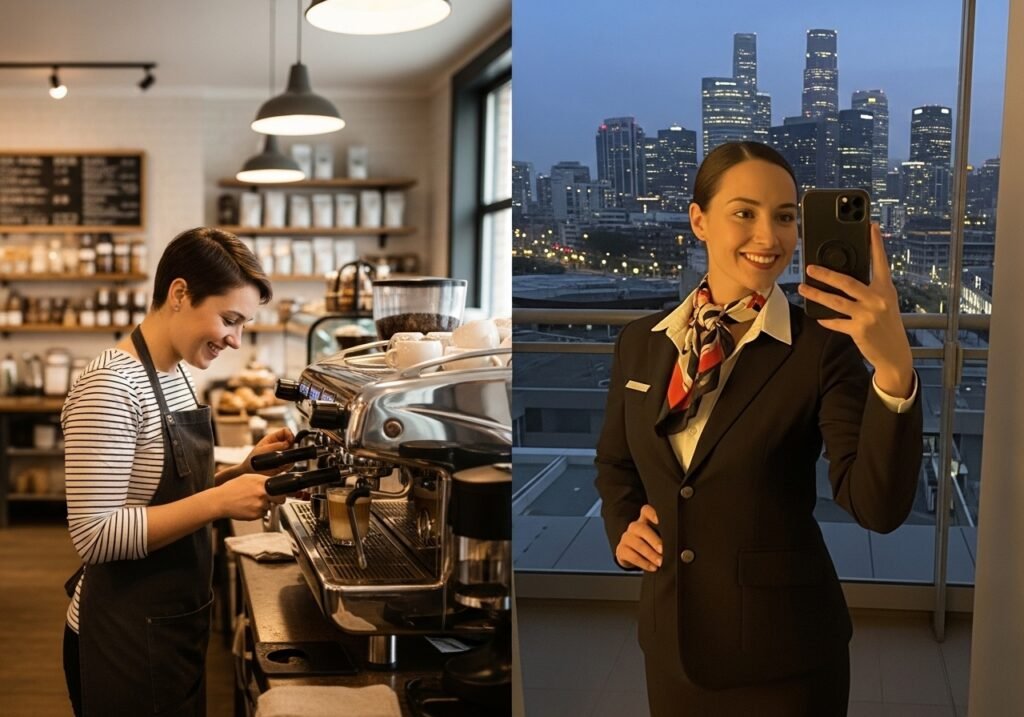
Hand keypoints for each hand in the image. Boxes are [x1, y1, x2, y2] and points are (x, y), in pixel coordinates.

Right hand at [214, 473, 284, 520]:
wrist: (220, 501)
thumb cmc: (232, 489)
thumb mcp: (248, 478)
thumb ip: (262, 480)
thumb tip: (273, 481)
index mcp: (262, 482)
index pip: (281, 487)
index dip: (282, 490)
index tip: (281, 492)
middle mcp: (263, 493)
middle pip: (281, 498)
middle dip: (278, 500)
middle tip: (272, 499)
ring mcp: (260, 504)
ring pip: (270, 506)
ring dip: (264, 506)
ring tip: (251, 502)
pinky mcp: (256, 515)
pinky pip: (262, 514)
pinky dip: (257, 512)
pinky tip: (248, 507)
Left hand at [242, 427, 294, 475]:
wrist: (251, 469)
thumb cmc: (254, 457)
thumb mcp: (263, 449)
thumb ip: (276, 446)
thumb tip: (287, 444)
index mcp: (273, 438)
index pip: (286, 431)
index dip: (290, 434)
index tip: (290, 441)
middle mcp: (279, 444)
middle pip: (292, 440)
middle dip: (292, 446)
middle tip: (288, 451)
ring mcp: (282, 453)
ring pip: (293, 452)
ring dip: (290, 456)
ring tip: (283, 461)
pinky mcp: (284, 462)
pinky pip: (291, 462)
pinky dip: (289, 464)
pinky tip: (283, 466)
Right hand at [615, 504, 661, 571]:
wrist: (634, 556)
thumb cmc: (652, 545)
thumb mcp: (659, 537)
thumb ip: (667, 535)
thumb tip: (683, 544)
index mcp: (644, 520)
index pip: (646, 511)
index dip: (652, 513)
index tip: (659, 520)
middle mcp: (634, 527)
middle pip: (641, 528)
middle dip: (653, 540)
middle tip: (663, 549)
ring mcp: (626, 538)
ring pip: (637, 544)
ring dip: (650, 554)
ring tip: (660, 562)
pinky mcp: (621, 550)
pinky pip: (632, 556)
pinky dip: (644, 563)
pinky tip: (652, 567)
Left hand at [797, 223, 913, 397]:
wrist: (895, 354)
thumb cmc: (887, 325)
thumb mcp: (885, 303)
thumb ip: (870, 289)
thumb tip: (846, 278)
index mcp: (886, 289)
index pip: (880, 262)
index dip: (875, 244)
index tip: (871, 226)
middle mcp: (878, 299)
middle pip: (847, 282)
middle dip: (826, 274)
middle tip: (810, 268)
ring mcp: (868, 315)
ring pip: (836, 302)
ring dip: (817, 295)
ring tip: (803, 288)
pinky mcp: (859, 330)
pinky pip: (836, 322)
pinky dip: (826, 319)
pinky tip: (818, 316)